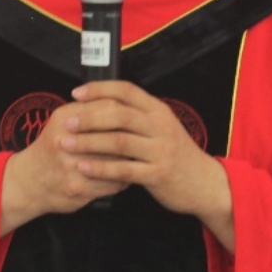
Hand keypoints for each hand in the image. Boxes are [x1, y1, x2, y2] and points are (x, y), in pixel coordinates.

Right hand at [0, 100, 128, 235]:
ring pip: (116, 161)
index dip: (128, 112)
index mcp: (65, 119)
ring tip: (140, 158)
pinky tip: (128, 175)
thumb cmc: (52, 147)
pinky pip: (111, 184)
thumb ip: (90, 109)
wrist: (28, 181)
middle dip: (132, 138)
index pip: (108, 107)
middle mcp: (66, 141)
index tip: (139, 118)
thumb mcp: (64, 120)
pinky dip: (123, 180)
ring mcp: (71, 167)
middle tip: (145, 139)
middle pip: (113, 135)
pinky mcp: (77, 188)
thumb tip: (124, 101)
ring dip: (131, 161)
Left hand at [58, 81, 234, 250]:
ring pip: (119, 141)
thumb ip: (138, 116)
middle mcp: (161, 126)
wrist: (204, 183)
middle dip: (89, 117)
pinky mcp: (158, 174)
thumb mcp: (162, 127)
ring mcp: (161, 150)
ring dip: (89, 142)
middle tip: (67, 121)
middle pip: (120, 114)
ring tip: (67, 144)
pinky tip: (83, 168)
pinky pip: (124, 170)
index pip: (127, 90)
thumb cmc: (175, 153)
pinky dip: (101, 168)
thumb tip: (103, 103)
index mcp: (158, 110)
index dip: (100, 89)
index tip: (76, 93)